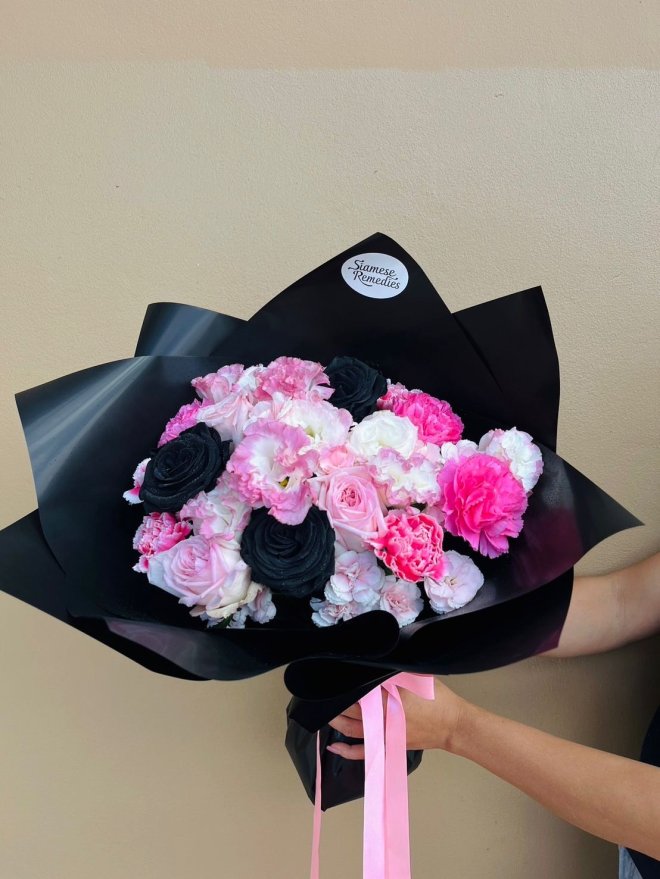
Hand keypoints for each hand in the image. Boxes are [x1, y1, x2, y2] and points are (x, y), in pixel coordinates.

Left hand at [326, 678, 463, 759]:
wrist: (452, 724)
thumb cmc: (436, 698)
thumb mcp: (416, 677)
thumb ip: (393, 671)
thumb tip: (373, 664)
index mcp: (388, 698)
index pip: (357, 691)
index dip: (343, 686)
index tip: (331, 678)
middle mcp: (381, 718)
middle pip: (350, 710)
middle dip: (335, 703)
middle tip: (323, 694)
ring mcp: (384, 734)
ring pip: (351, 730)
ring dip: (336, 722)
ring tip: (325, 713)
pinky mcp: (388, 746)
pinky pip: (363, 752)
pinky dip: (346, 751)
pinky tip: (334, 747)